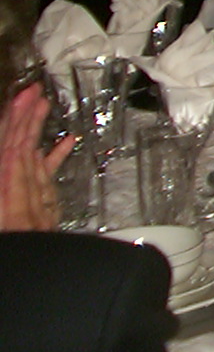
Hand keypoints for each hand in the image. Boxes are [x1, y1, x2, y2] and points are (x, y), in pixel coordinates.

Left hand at [1, 84, 72, 231]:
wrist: (23, 260)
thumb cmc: (21, 234)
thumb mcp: (25, 203)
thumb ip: (27, 174)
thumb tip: (31, 152)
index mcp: (10, 180)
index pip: (14, 143)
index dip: (19, 118)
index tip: (26, 96)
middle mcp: (14, 180)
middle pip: (16, 141)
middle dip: (22, 114)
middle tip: (31, 90)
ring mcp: (24, 188)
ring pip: (27, 151)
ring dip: (35, 127)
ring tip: (41, 105)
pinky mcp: (35, 199)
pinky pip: (44, 171)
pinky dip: (55, 155)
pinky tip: (66, 141)